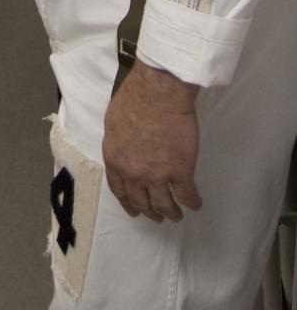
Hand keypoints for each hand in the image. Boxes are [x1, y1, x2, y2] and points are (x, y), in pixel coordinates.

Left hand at [103, 60, 202, 222]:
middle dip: (150, 212)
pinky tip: (196, 204)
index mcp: (116, 160)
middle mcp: (134, 174)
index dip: (128, 203)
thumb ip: (118, 143)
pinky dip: (193, 202)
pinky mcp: (182, 171)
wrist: (158, 94)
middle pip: (142, 202)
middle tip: (157, 216)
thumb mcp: (113, 123)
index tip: (135, 210)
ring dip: (171, 213)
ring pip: (164, 204)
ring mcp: (158, 175)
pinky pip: (188, 195)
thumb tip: (123, 149)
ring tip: (176, 215)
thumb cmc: (134, 99)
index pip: (120, 190)